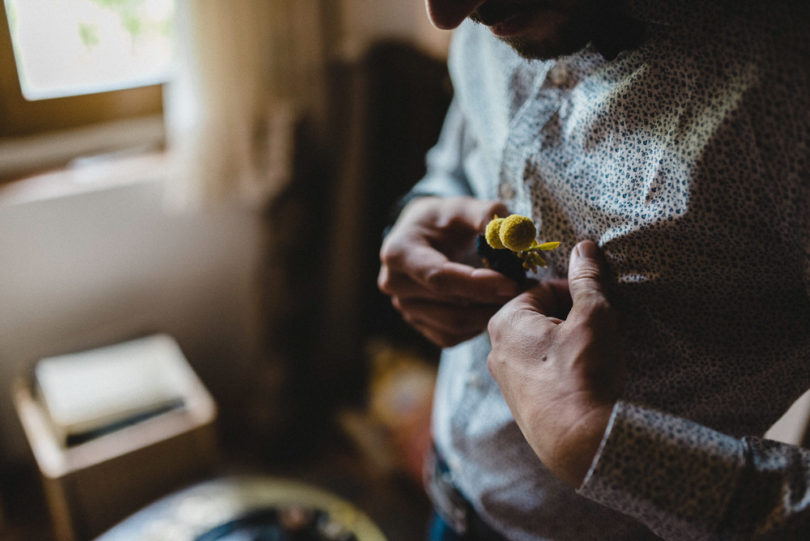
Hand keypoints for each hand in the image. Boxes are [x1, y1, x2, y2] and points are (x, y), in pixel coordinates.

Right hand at [378, 196, 524, 347]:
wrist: (424, 234)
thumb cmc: (444, 219)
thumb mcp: (463, 206)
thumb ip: (487, 215)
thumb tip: (513, 235)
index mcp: (399, 252)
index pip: (439, 277)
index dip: (477, 284)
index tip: (512, 283)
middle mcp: (394, 284)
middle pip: (449, 303)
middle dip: (491, 298)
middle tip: (525, 288)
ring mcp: (404, 307)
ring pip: (453, 324)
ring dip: (488, 313)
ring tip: (513, 296)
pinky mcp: (418, 324)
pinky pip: (452, 335)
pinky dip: (477, 325)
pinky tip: (492, 305)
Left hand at [487, 240, 623, 486]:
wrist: (580, 443)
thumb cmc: (582, 373)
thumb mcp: (593, 316)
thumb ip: (588, 279)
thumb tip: (585, 248)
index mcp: (504, 321)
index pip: (542, 289)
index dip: (576, 292)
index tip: (600, 304)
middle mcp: (495, 349)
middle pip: (541, 317)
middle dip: (574, 318)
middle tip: (603, 330)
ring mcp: (505, 380)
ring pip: (542, 345)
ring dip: (571, 343)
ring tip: (597, 355)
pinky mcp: (519, 405)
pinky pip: (542, 372)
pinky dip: (564, 369)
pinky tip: (586, 379)